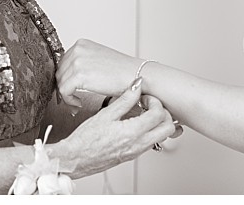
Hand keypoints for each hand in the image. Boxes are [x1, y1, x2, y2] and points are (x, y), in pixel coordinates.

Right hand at [53, 77, 175, 178]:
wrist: (75, 160)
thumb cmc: (85, 140)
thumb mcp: (105, 114)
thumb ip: (124, 99)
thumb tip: (137, 85)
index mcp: (133, 132)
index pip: (159, 114)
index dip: (154, 101)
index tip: (143, 97)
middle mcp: (139, 144)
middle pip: (168, 128)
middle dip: (163, 112)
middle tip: (149, 104)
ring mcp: (137, 151)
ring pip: (162, 136)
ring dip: (158, 122)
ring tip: (143, 112)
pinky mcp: (133, 155)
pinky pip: (151, 142)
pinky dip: (151, 131)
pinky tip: (136, 123)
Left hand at [56, 39, 141, 108]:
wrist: (136, 75)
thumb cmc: (122, 71)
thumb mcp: (98, 59)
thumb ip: (83, 63)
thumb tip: (68, 75)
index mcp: (82, 44)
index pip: (63, 63)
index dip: (66, 78)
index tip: (71, 89)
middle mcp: (78, 49)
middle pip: (59, 72)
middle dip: (65, 87)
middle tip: (72, 98)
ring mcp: (77, 61)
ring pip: (60, 83)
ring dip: (67, 96)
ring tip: (77, 102)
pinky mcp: (79, 75)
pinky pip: (64, 91)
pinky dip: (69, 101)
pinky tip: (78, 104)